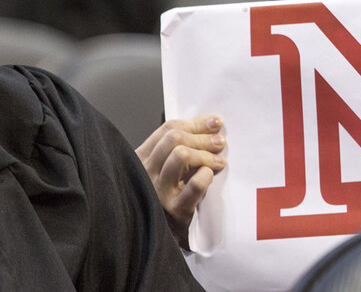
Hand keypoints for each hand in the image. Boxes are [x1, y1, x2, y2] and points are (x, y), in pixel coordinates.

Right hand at [136, 115, 226, 248]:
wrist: (158, 238)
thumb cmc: (166, 197)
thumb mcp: (163, 170)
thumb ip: (178, 148)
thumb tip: (213, 123)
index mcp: (140, 159)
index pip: (167, 129)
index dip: (196, 123)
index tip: (216, 122)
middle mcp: (144, 174)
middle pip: (174, 139)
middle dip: (202, 137)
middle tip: (221, 142)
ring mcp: (157, 192)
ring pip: (181, 155)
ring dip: (206, 154)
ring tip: (220, 161)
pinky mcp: (174, 210)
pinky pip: (195, 184)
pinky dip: (207, 175)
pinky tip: (211, 176)